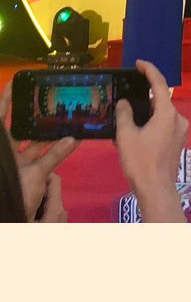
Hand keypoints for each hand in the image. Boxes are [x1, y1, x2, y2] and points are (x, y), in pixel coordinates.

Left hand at [0, 80, 77, 218]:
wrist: (14, 218)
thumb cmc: (15, 192)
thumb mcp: (35, 174)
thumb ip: (54, 156)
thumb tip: (72, 139)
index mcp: (3, 148)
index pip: (1, 117)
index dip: (6, 99)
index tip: (14, 82)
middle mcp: (8, 153)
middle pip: (19, 129)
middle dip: (34, 117)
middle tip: (49, 102)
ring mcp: (17, 164)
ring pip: (33, 144)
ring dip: (48, 136)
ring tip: (64, 121)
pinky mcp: (27, 173)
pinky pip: (41, 157)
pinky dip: (53, 151)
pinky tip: (69, 142)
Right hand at [115, 57, 188, 222]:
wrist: (156, 189)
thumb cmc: (141, 161)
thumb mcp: (126, 136)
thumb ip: (124, 114)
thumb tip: (124, 103)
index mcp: (168, 113)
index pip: (159, 84)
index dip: (149, 70)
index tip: (138, 63)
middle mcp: (179, 119)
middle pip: (160, 100)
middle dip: (143, 98)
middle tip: (126, 97)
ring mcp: (181, 131)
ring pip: (161, 114)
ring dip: (146, 114)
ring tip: (127, 120)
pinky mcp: (179, 142)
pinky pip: (164, 125)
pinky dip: (151, 124)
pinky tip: (136, 133)